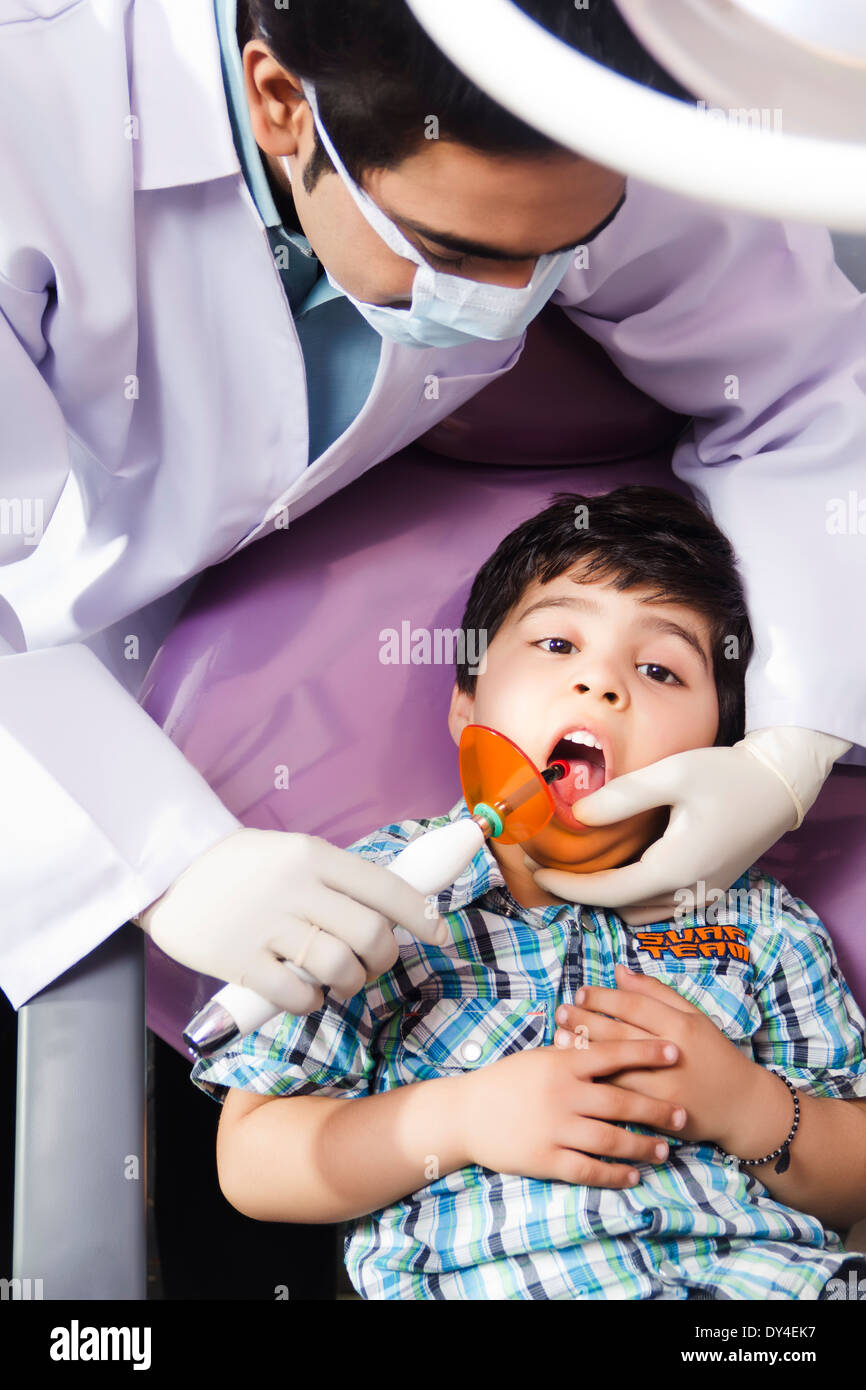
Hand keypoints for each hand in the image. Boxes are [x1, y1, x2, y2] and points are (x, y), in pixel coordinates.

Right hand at [137, 827, 447, 1014]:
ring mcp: (266, 925)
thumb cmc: (243, 867)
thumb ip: (339, 881)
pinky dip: (311, 1002)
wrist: (168, 871)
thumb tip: (397, 911)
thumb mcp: (294, 854)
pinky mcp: (239, 961)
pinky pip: (297, 996)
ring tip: (340, 983)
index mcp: (314, 855)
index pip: (387, 888)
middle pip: (371, 934)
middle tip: (372, 965)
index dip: (423, 917)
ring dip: (351, 985)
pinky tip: (305, 993)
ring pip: (339, 967)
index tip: (440, 936)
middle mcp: (295, 887)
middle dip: (383, 960)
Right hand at [458, 1028, 686, 1187]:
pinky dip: (613, 1174)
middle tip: (683, 1115)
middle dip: (656, 1109)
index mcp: (562, 1064)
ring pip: (610, 1139)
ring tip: (665, 1150)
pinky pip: (588, 1170)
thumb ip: (573, 1051)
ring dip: (642, 1145)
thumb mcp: (539, 1057)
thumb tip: (607, 1037)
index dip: (646, 1053)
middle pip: (620, 1101)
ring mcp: (555, 1129)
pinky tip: (632, 1175)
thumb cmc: (506, 1081)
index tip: (675, 1053)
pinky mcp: (546, 1159)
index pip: (612, 1054)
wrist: (467, 1113)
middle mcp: (563, 1095)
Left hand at [532, 728, 848, 924]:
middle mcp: (687, 893)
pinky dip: (630, 894)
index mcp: (675, 869)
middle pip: (618, 907)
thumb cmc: (727, 775)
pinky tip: (617, 867)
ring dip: (606, 897)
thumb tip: (578, 815)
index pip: (607, 892)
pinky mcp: (707, 889)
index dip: (566, 886)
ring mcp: (700, 895)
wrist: (779, 786)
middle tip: (546, 865)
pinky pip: (657, 906)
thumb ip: (622, 797)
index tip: (535, 871)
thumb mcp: (672, 776)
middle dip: (580, 892)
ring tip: (576, 867)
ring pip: (638, 912)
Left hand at [552, 963, 758, 1146]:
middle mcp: (672, 1054)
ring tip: (558, 1038)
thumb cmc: (714, 1055)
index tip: (581, 992)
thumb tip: (620, 971)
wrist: (740, 1105)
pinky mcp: (658, 1111)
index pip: (635, 1005)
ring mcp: (664, 1085)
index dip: (604, 997)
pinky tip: (577, 1073)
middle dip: (585, 1020)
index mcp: (682, 1026)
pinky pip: (621, 1094)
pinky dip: (596, 1082)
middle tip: (561, 1011)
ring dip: (584, 1051)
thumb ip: (656, 993)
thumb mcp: (694, 1017)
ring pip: (615, 1065)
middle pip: (620, 1033)